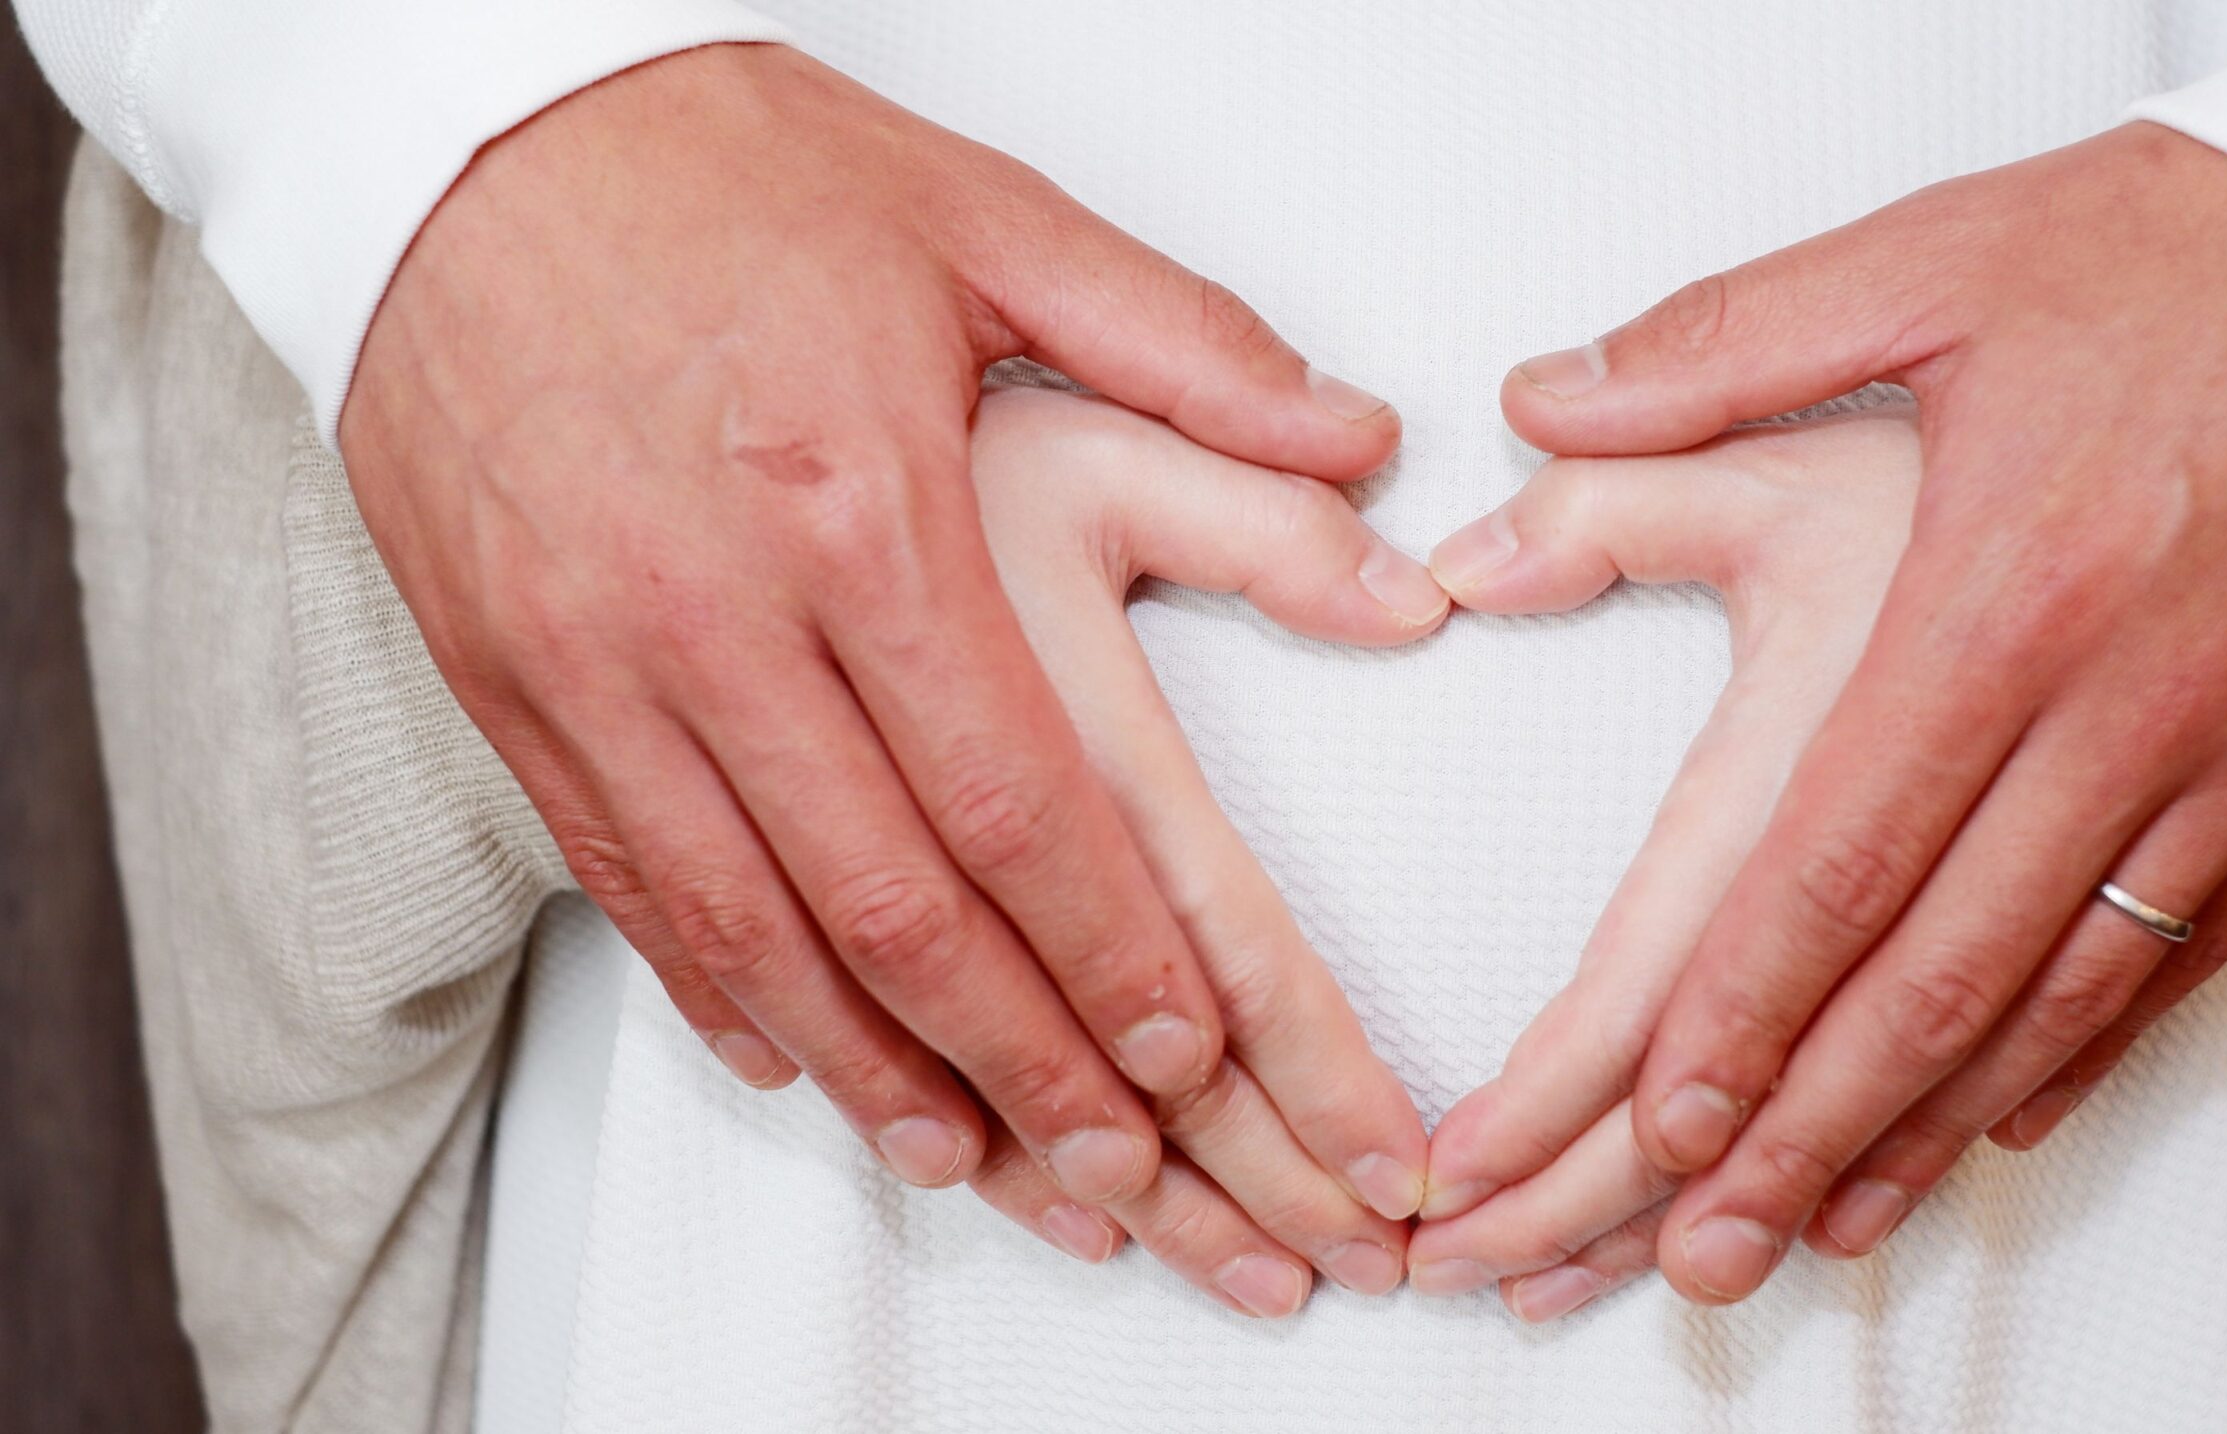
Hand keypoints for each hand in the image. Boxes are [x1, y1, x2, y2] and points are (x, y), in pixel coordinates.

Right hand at [341, 45, 1406, 1213]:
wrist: (459, 133)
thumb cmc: (725, 171)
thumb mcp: (980, 219)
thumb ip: (1185, 350)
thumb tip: (1364, 446)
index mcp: (868, 510)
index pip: (1018, 804)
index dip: (1110, 957)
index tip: (1190, 1062)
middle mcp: (724, 616)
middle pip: (898, 910)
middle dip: (1027, 1066)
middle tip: (1122, 1176)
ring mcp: (598, 664)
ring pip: (754, 931)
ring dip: (875, 1070)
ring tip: (977, 1163)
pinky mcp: (510, 681)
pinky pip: (621, 882)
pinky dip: (718, 988)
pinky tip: (797, 1056)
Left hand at [1489, 122, 2226, 1305]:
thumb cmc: (2200, 252)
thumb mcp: (1939, 260)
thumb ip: (1720, 348)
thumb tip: (1537, 404)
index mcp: (1995, 599)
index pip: (1838, 859)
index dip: (1741, 1012)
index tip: (1654, 1121)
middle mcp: (2115, 714)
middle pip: (1932, 975)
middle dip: (1801, 1128)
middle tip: (1697, 1244)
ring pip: (2054, 998)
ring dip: (1924, 1129)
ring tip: (1818, 1226)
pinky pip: (2177, 962)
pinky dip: (2072, 1057)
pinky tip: (1989, 1123)